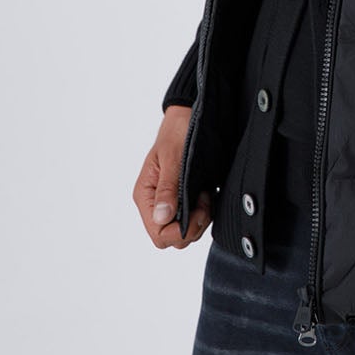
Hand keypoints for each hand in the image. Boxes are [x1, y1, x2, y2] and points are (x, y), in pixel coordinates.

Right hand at [132, 104, 211, 248]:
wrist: (190, 117)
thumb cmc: (178, 132)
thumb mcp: (173, 158)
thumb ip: (168, 188)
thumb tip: (162, 216)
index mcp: (146, 196)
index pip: (158, 233)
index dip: (178, 232)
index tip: (196, 212)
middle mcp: (156, 203)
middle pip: (172, 238)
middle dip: (192, 226)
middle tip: (204, 203)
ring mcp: (170, 203)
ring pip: (185, 232)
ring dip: (200, 218)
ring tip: (205, 195)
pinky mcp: (184, 200)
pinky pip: (194, 220)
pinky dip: (204, 213)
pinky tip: (207, 194)